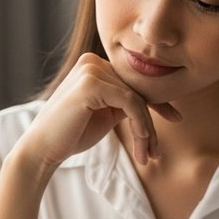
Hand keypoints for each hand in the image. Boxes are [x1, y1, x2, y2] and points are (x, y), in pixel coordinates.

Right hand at [20, 53, 181, 170]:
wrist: (42, 150)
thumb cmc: (72, 135)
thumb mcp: (106, 114)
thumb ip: (126, 102)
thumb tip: (156, 102)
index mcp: (95, 66)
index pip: (134, 83)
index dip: (157, 103)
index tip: (176, 119)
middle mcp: (92, 61)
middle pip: (138, 91)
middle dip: (151, 124)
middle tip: (156, 153)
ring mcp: (90, 70)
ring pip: (137, 99)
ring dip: (146, 132)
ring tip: (148, 156)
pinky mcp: (91, 83)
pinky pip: (130, 103)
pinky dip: (140, 125)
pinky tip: (142, 143)